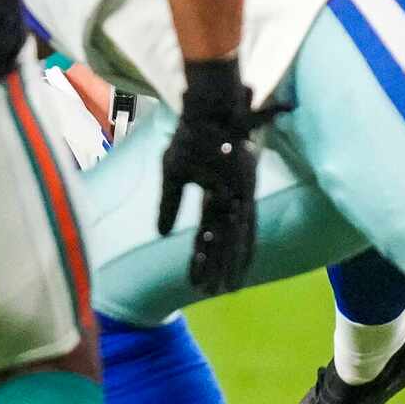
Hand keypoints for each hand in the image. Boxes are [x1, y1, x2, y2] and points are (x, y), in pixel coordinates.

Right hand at [159, 57, 259, 297]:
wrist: (207, 110)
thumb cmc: (191, 137)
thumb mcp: (173, 175)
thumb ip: (169, 205)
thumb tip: (161, 233)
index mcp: (220, 193)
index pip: (216, 233)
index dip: (213, 256)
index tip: (209, 278)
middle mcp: (234, 198)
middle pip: (228, 241)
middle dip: (223, 268)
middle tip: (222, 293)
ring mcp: (240, 194)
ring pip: (233, 239)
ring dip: (225, 265)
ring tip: (222, 290)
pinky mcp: (243, 189)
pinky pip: (237, 225)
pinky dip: (230, 247)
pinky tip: (228, 266)